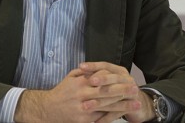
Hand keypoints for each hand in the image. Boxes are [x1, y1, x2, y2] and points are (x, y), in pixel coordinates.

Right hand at [14, 62, 144, 122]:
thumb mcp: (71, 76)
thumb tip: (99, 67)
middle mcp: (82, 94)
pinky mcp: (83, 120)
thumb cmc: (62, 92)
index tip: (129, 80)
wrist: (47, 110)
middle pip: (107, 92)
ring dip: (123, 105)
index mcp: (81, 82)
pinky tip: (124, 114)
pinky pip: (101, 117)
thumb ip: (86, 71)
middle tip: (136, 90)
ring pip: (106, 106)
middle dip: (123, 92)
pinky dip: (113, 116)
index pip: (102, 79)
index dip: (117, 80)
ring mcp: (83, 108)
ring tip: (136, 104)